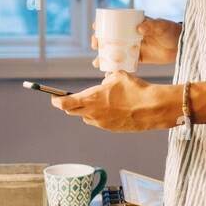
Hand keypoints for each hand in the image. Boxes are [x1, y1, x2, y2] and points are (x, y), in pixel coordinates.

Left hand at [51, 71, 173, 131]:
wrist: (152, 108)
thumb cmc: (135, 90)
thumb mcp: (118, 76)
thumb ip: (107, 79)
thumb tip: (105, 82)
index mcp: (90, 99)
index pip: (64, 104)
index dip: (56, 101)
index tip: (54, 98)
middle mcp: (93, 114)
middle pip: (73, 112)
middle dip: (71, 105)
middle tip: (73, 98)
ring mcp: (102, 123)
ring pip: (87, 117)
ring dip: (88, 110)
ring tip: (101, 101)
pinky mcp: (112, 129)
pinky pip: (100, 122)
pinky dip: (102, 115)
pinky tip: (114, 108)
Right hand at [90, 16, 181, 67]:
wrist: (181, 46)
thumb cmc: (171, 31)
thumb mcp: (161, 26)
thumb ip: (152, 25)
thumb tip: (139, 28)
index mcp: (133, 25)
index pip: (115, 23)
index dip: (103, 25)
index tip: (95, 28)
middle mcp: (130, 36)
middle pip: (110, 38)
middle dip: (99, 42)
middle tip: (95, 46)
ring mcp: (133, 48)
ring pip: (114, 52)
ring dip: (104, 57)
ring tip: (97, 63)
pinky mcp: (138, 59)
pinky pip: (124, 64)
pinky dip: (116, 69)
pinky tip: (109, 75)